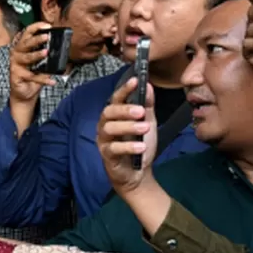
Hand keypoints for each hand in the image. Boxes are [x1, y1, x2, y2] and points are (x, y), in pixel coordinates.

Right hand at [8, 21, 58, 104]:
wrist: (25, 92)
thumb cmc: (33, 74)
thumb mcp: (41, 62)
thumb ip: (46, 53)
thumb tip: (60, 48)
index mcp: (23, 46)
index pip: (27, 32)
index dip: (36, 27)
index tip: (48, 26)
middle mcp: (17, 53)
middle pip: (26, 43)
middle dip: (37, 39)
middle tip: (47, 37)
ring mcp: (15, 64)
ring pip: (27, 57)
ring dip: (37, 55)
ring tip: (46, 53)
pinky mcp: (16, 75)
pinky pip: (32, 76)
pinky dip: (43, 79)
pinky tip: (52, 81)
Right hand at [97, 77, 157, 193]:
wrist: (138, 172)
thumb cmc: (139, 145)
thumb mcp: (148, 122)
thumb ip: (147, 105)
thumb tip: (148, 85)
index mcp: (115, 115)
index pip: (116, 98)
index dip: (124, 89)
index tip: (134, 81)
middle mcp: (106, 125)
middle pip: (109, 112)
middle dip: (124, 110)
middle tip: (141, 111)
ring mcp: (104, 140)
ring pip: (109, 129)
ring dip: (128, 127)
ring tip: (145, 128)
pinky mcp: (106, 155)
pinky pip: (113, 148)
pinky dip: (127, 146)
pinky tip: (141, 147)